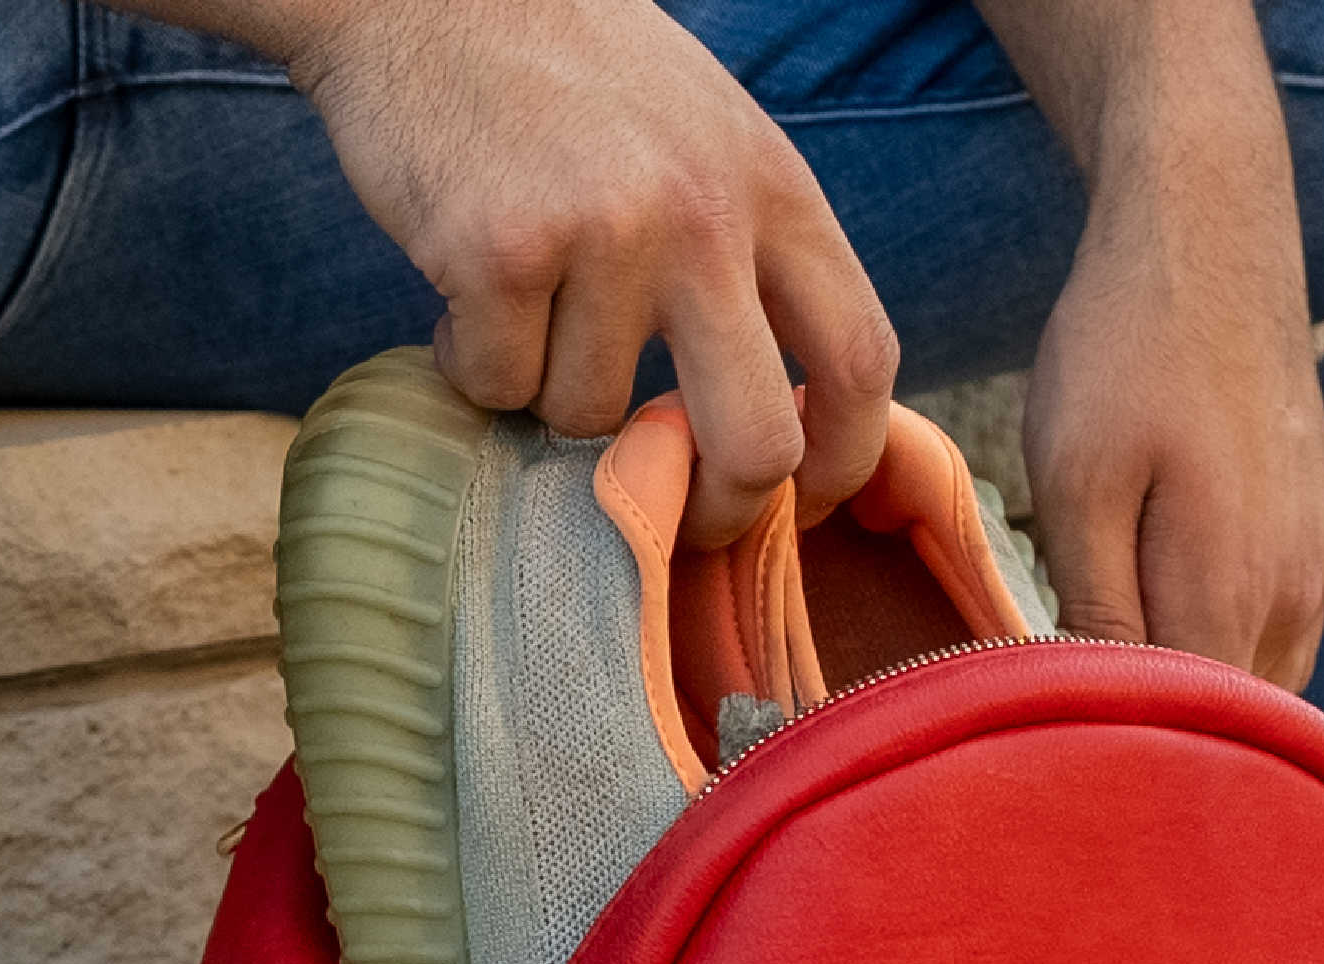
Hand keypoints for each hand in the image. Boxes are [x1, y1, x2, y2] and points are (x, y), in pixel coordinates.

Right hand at [158, 0, 898, 545]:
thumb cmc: (572, 86)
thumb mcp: (706, 145)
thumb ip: (752, 262)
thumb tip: (779, 431)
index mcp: (771, 187)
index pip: (858, 358)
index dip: (841, 460)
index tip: (802, 504)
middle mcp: (705, 212)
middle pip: (756, 442)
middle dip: (712, 510)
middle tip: (669, 516)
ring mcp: (607, 231)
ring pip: (593, 421)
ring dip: (546, 398)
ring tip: (524, 313)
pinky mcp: (504, 251)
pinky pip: (499, 388)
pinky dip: (472, 366)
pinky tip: (465, 292)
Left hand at [980, 5, 1323, 688]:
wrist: (1212, 233)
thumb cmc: (1124, 354)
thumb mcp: (1075, 486)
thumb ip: (1097, 614)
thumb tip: (1100, 716)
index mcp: (1230, 593)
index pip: (1186, 739)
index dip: (1125, 763)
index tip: (1066, 756)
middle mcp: (1297, 594)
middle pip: (1227, 726)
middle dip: (1162, 735)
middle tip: (1077, 725)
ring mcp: (1320, 566)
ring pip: (1254, 684)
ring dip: (1191, 689)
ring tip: (1115, 659)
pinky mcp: (1323, 537)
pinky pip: (1272, 632)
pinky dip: (1218, 642)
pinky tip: (1159, 605)